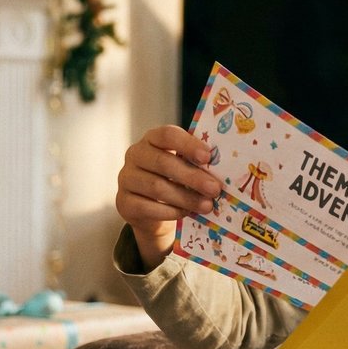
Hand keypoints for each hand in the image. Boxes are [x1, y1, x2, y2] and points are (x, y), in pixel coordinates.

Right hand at [115, 125, 223, 269]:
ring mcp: (126, 179)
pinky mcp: (124, 203)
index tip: (208, 157)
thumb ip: (197, 163)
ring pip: (156, 187)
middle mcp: (135, 155)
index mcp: (152, 139)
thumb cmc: (174, 180)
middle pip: (163, 162)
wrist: (152, 211)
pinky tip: (186, 213)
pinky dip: (170, 211)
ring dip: (185, 197)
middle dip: (192, 177)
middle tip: (214, 188)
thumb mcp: (184, 166)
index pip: (167, 134)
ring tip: (207, 205)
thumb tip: (223, 170)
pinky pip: (147, 207)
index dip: (187, 144)